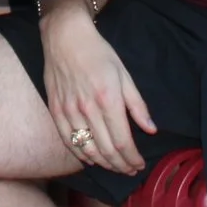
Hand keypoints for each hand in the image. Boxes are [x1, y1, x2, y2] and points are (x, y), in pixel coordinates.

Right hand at [40, 2, 154, 175]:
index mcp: (109, 100)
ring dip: (104, 164)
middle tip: (130, 170)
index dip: (133, 159)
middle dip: (121, 165)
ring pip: (88, 149)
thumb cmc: (99, 53)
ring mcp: (69, 111)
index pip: (123, 142)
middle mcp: (88, 110)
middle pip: (107, 151)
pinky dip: (81, 154)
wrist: (65, 36)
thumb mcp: (124, 75)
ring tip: (114, 167)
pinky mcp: (56, 110)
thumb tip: (151, 129)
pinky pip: (68, 141)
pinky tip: (91, 159)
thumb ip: (137, 105)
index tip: (140, 164)